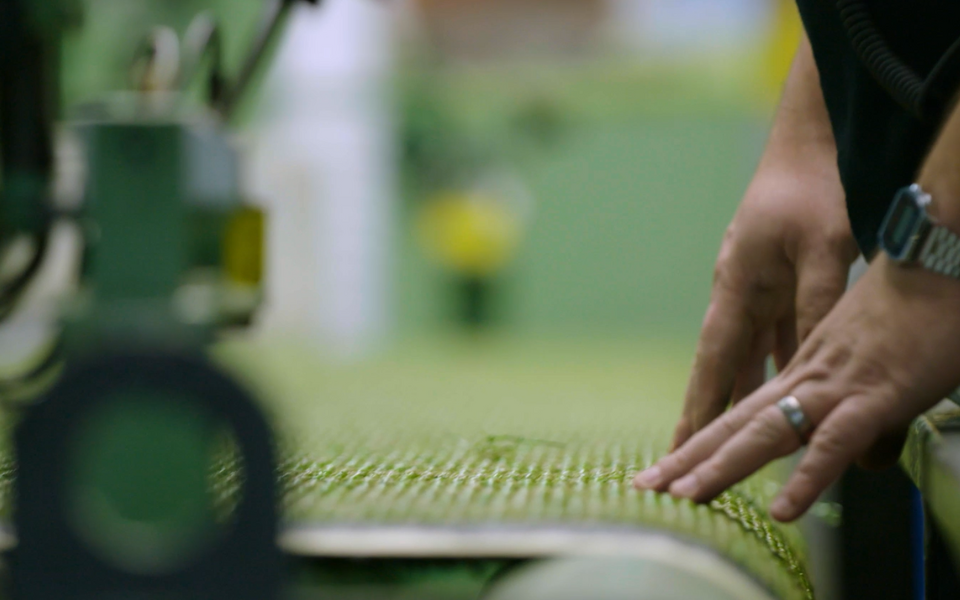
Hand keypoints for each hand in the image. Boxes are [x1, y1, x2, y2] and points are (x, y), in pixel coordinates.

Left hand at [636, 255, 959, 521]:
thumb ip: (866, 422)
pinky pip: (833, 442)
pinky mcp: (870, 394)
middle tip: (647, 486)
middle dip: (690, 457)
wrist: (937, 261)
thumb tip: (863, 463)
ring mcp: (831, 385)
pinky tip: (783, 508)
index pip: (738, 410)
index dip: (701, 439)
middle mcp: (802, 377)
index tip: (668, 468)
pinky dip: (807, 477)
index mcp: (800, 369)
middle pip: (734, 422)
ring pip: (766, 431)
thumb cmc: (915, 312)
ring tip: (685, 496)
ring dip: (724, 465)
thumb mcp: (880, 372)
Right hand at [671, 162, 857, 450]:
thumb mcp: (824, 247)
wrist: (808, 145)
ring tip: (730, 439)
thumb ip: (818, 304)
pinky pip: (772, 335)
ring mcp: (755, 289)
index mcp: (737, 286)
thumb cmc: (811, 189)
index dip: (701, 407)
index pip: (715, 360)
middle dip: (708, 412)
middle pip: (721, 365)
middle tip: (689, 458)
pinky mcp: (775, 283)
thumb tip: (814, 360)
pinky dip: (772, 366)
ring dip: (739, 393)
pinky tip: (777, 389)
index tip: (682, 448)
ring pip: (747, 354)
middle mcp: (739, 293)